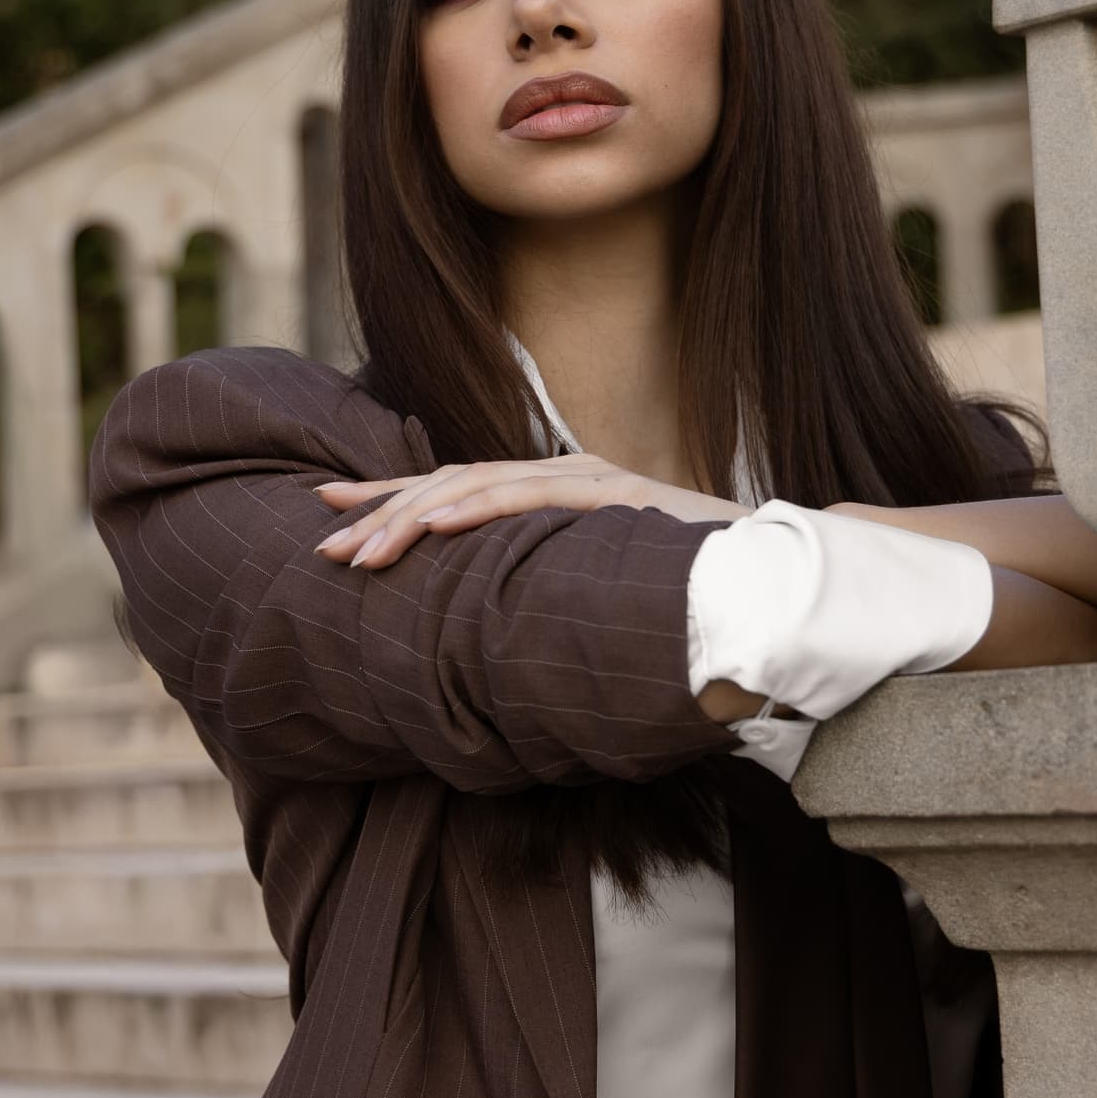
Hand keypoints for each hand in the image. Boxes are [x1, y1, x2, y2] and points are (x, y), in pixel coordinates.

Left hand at [314, 453, 749, 567]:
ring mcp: (590, 479)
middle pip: (452, 484)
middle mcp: (565, 474)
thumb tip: (488, 624)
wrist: (773, 578)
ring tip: (360, 550)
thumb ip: (548, 586)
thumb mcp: (596, 588)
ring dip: (412, 519)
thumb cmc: (686, 594)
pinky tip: (433, 524)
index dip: (388, 496)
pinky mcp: (617, 495)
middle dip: (381, 514)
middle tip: (323, 547)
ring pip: (479, 487)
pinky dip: (477, 507)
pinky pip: (533, 497)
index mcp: (553, 494)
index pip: (455, 488)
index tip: (325, 508)